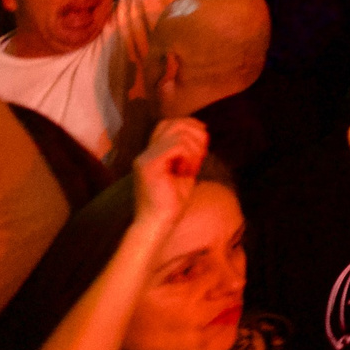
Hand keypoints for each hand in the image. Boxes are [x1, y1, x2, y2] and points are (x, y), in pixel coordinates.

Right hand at [132, 115, 208, 230]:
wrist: (157, 225)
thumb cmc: (172, 202)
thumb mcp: (184, 171)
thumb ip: (188, 152)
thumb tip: (202, 132)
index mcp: (151, 154)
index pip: (168, 124)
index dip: (189, 125)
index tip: (203, 139)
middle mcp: (145, 154)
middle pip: (174, 124)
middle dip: (195, 134)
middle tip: (201, 155)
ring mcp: (145, 159)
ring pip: (178, 134)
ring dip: (194, 149)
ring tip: (192, 168)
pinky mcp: (149, 166)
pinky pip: (177, 146)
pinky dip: (189, 156)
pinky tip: (188, 172)